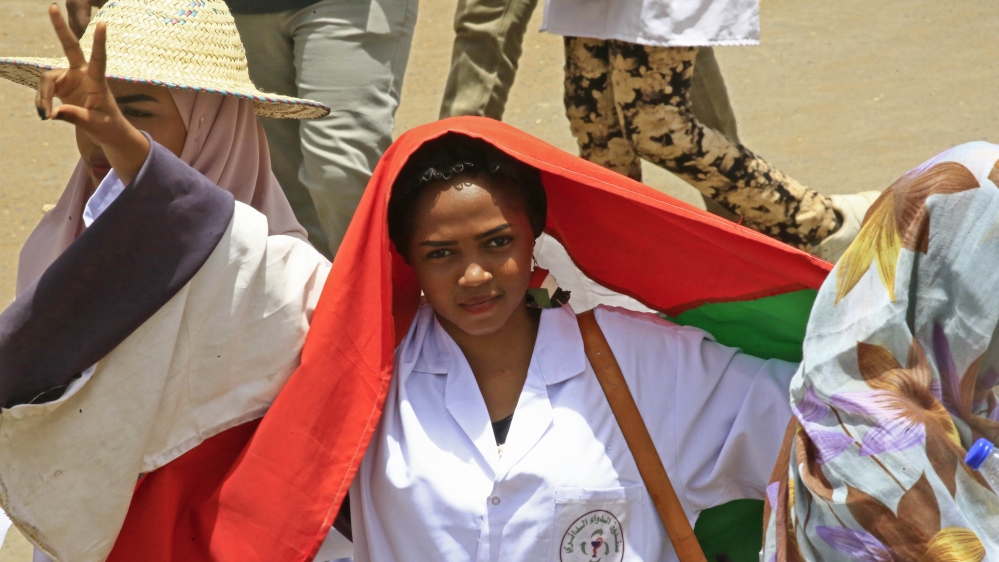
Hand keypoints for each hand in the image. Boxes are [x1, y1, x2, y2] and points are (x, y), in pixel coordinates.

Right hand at [37, 4, 148, 183]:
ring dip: (42, 98)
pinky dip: (42, 103)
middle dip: (61, 28)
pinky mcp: (61, 87)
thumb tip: (53, 112)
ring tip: (44, 116)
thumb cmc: (108, 127)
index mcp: (97, 81)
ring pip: (48, 80)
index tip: (103, 24)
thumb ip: (75, 116)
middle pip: (70, 47)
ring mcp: (70, 79)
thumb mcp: (95, 125)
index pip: (99, 59)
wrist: (107, 132)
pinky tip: (45, 115)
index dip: (99, 42)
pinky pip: (44, 91)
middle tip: (53, 6)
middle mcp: (83, 75)